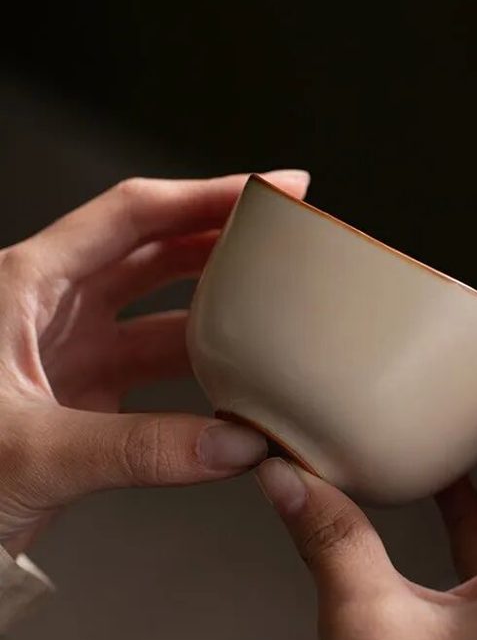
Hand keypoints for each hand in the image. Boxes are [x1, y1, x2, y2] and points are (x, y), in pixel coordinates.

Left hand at [0, 169, 309, 557]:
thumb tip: (236, 444)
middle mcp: (52, 310)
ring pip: (160, 313)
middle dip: (224, 239)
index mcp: (25, 286)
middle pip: (154, 252)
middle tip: (287, 238)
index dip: (206, 194)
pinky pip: (156, 373)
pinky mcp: (82, 399)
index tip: (270, 188)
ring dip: (218, 311)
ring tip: (276, 307)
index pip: (132, 215)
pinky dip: (201, 375)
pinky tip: (239, 383)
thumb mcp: (31, 451)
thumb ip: (139, 450)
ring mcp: (69, 354)